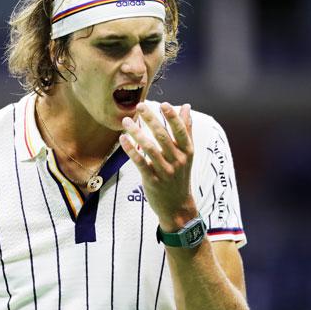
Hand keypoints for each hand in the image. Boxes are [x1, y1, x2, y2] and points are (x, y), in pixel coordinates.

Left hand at [119, 102, 196, 231]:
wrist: (177, 205)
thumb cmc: (180, 174)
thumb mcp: (187, 153)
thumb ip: (186, 129)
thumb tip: (187, 107)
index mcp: (187, 151)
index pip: (180, 131)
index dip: (173, 117)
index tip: (164, 104)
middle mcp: (177, 160)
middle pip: (163, 136)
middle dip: (151, 119)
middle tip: (140, 105)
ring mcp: (164, 171)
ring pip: (149, 148)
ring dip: (136, 132)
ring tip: (126, 121)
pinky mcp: (151, 180)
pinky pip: (139, 162)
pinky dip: (130, 150)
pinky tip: (123, 138)